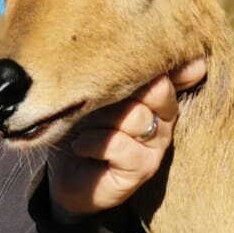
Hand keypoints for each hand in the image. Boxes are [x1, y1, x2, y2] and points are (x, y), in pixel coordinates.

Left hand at [47, 58, 207, 220]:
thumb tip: (162, 56)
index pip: (168, 71)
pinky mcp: (144, 168)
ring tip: (83, 126)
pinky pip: (119, 144)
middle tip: (93, 100)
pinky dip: (92, 142)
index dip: (150, 66)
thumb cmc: (80, 126)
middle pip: (158, 90)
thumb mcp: (95, 94)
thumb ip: (114, 73)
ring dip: (100, 119)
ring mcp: (157, 145)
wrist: (65, 177)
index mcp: (156, 95)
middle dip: (119, 90)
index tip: (124, 63)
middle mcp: (164, 118)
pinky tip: (80, 146)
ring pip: (135, 116)